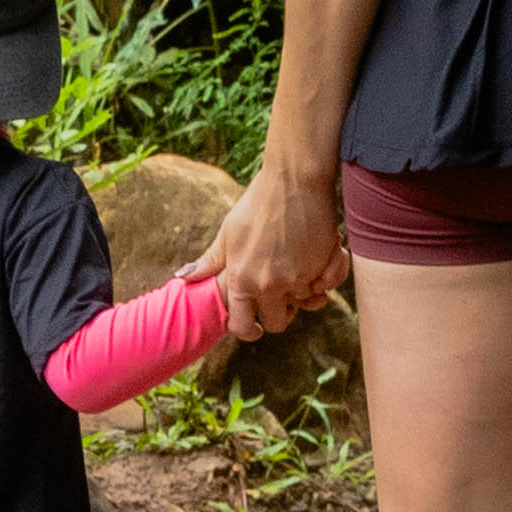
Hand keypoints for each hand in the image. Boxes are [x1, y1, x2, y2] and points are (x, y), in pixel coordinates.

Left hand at [201, 169, 347, 341]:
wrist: (293, 180)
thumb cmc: (257, 203)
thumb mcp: (228, 233)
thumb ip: (210, 261)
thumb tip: (183, 278)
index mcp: (241, 279)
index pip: (242, 326)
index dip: (249, 330)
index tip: (256, 327)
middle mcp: (268, 285)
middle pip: (278, 323)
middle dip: (282, 313)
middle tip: (284, 296)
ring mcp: (297, 278)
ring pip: (306, 303)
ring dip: (306, 290)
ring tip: (302, 266)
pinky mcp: (323, 267)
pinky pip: (329, 286)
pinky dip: (328, 276)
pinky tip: (322, 257)